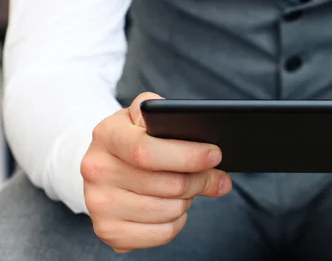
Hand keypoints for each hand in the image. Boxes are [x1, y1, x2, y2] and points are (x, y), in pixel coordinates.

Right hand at [81, 92, 231, 252]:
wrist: (104, 161)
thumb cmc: (136, 135)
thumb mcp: (150, 117)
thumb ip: (180, 126)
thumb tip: (215, 166)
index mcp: (107, 134)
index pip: (146, 151)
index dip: (187, 156)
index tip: (214, 155)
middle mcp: (97, 169)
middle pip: (167, 184)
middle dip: (199, 179)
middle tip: (209, 173)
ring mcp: (98, 203)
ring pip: (169, 210)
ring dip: (187, 200)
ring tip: (182, 187)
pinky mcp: (108, 230)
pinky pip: (162, 233)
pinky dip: (177, 222)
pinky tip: (170, 205)